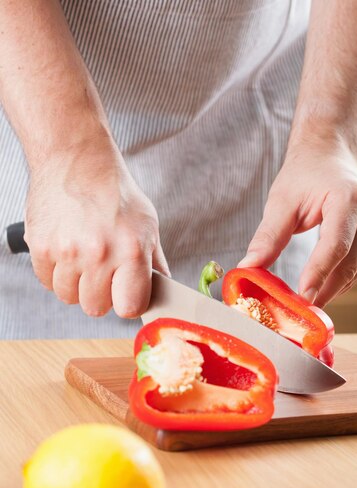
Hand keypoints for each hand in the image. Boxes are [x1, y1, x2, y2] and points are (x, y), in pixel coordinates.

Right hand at [24, 130, 168, 317]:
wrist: (77, 159)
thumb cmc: (115, 192)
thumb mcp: (147, 225)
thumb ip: (155, 264)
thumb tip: (163, 295)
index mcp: (131, 250)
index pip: (129, 307)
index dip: (128, 303)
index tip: (126, 294)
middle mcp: (99, 253)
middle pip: (96, 308)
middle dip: (101, 295)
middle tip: (102, 272)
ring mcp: (67, 251)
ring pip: (69, 297)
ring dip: (76, 284)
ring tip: (83, 258)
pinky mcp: (41, 246)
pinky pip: (47, 282)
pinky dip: (55, 273)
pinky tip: (66, 252)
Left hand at [238, 137, 356, 306]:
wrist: (330, 155)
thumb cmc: (305, 174)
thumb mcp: (281, 202)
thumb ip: (267, 237)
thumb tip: (248, 268)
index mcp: (349, 199)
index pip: (335, 246)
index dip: (318, 274)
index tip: (302, 298)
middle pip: (348, 264)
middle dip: (323, 291)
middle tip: (299, 313)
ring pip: (355, 271)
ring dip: (331, 291)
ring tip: (305, 306)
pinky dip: (339, 282)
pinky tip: (320, 290)